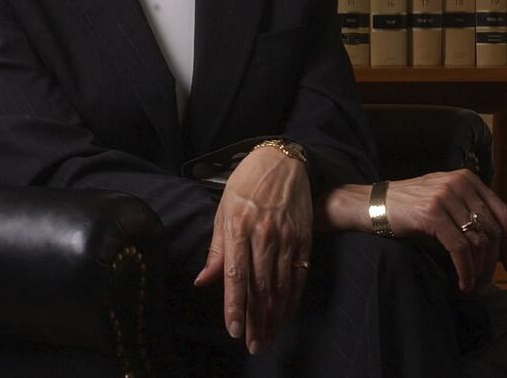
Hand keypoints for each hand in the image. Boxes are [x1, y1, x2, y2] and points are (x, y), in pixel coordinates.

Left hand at [193, 146, 312, 354]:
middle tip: (254, 345)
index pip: (235, 275)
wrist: (282, 161)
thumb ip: (216, 249)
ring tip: (268, 336)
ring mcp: (285, 238)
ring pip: (279, 285)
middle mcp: (262, 235)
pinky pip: (298, 276)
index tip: (234, 330)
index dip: (234, 305)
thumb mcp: (223, 210)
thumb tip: (203, 281)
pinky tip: (286, 314)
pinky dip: (292, 299)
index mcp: (237, 227)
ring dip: (274, 315)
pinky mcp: (304, 239)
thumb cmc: (245, 185)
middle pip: (259, 287)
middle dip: (256, 320)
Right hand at [383, 170, 506, 292]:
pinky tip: (462, 282)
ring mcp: (444, 197)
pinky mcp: (431, 213)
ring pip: (478, 242)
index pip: (504, 214)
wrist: (370, 203)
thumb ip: (469, 210)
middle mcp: (459, 184)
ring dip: (480, 270)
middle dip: (495, 262)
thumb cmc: (408, 206)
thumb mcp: (444, 199)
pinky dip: (465, 270)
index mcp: (466, 179)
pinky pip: (459, 249)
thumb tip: (500, 245)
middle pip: (493, 231)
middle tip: (489, 282)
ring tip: (474, 285)